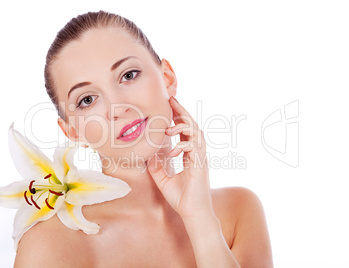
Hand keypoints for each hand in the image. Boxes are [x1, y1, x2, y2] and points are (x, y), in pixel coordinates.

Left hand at [147, 96, 213, 220]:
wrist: (192, 213)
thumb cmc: (181, 198)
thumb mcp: (163, 179)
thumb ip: (156, 166)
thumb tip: (148, 154)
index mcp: (189, 154)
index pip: (185, 131)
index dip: (178, 117)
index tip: (169, 105)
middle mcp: (196, 153)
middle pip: (192, 126)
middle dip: (182, 112)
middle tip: (171, 100)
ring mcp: (200, 158)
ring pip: (196, 132)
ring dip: (183, 126)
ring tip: (169, 126)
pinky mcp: (201, 164)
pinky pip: (194, 147)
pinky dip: (183, 145)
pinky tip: (173, 151)